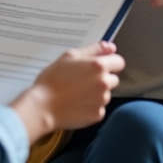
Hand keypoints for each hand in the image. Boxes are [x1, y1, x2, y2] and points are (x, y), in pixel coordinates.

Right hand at [10, 41, 124, 142]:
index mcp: (98, 66)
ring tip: (76, 92)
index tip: (98, 66)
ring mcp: (102, 101)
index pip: (119, 62)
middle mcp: (104, 83)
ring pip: (106, 94)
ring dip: (96, 92)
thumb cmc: (53, 79)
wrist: (42, 106)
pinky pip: (99, 108)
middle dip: (102, 78)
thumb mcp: (69, 56)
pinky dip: (91, 106)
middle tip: (83, 80)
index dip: (110, 62)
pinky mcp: (97, 115)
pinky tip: (76, 104)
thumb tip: (111, 47)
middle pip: (113, 78)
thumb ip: (93, 49)